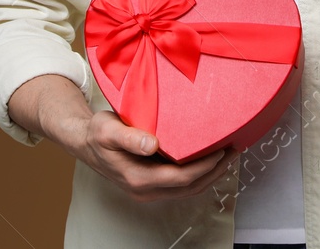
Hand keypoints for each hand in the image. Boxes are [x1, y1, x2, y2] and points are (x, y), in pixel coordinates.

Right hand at [70, 111, 233, 202]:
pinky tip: (209, 159)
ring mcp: (149, 189)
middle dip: (215, 171)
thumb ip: (129, 137)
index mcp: (138, 178)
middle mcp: (146, 189)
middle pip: (190, 187)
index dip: (204, 166)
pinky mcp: (152, 183)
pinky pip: (181, 184)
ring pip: (188, 188)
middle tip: (234, 152)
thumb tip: (151, 145)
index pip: (181, 177)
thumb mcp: (108, 130)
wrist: (84, 141)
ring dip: (210, 174)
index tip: (221, 151)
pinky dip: (199, 174)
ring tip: (229, 156)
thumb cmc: (97, 133)